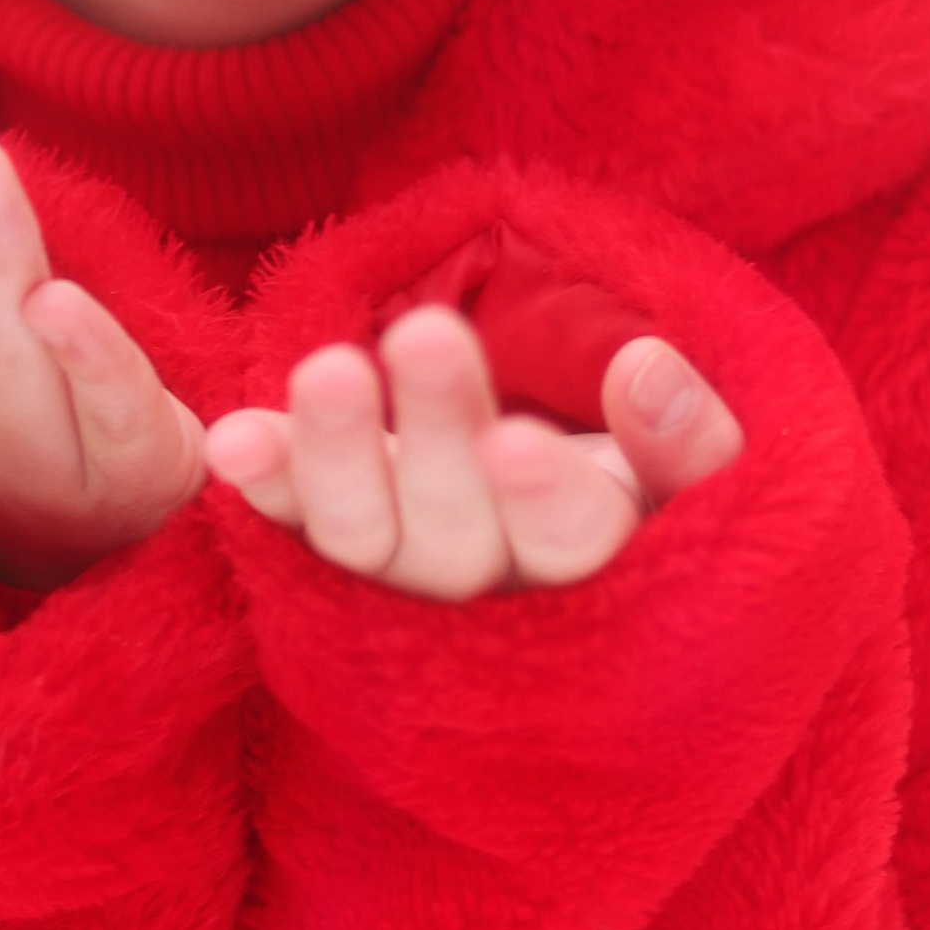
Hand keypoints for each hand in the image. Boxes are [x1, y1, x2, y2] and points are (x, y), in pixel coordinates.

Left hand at [204, 303, 741, 601]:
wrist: (573, 536)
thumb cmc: (651, 493)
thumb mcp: (698, 476)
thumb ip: (691, 437)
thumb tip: (646, 370)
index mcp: (593, 579)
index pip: (571, 547)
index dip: (545, 498)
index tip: (517, 441)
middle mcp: (487, 593)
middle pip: (454, 535)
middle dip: (436, 434)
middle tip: (427, 336)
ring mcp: (404, 576)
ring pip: (361, 539)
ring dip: (335, 456)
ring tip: (326, 370)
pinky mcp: (341, 545)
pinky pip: (293, 524)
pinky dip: (265, 480)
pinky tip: (231, 437)